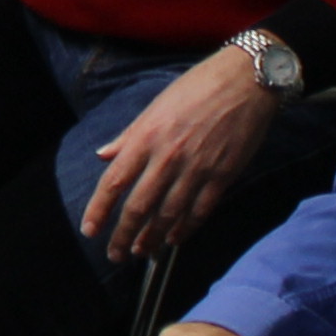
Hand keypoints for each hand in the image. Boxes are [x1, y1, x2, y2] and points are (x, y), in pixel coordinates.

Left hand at [75, 47, 286, 261]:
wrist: (246, 81)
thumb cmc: (197, 87)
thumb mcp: (155, 106)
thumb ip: (128, 136)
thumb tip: (104, 156)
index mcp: (146, 137)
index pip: (113, 182)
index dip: (99, 210)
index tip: (90, 231)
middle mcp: (168, 157)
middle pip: (138, 207)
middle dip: (123, 235)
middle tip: (115, 254)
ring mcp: (197, 168)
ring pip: (168, 215)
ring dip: (153, 238)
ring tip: (143, 252)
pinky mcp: (223, 175)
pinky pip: (200, 210)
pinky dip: (185, 228)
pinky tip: (174, 239)